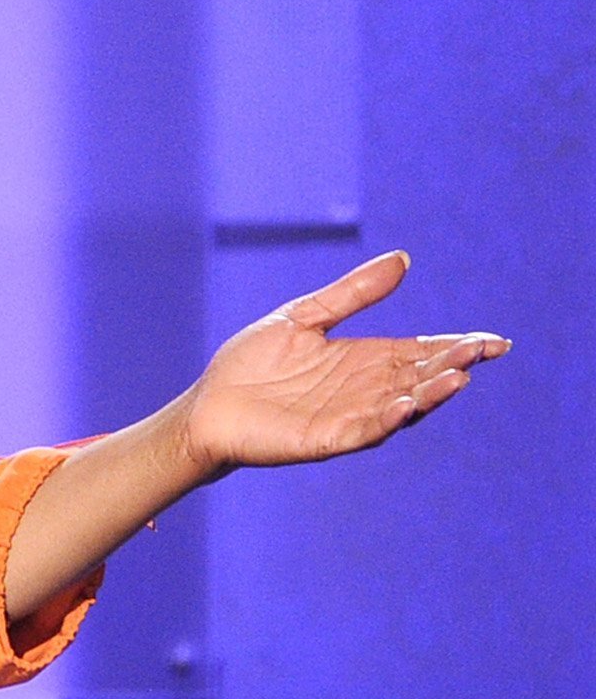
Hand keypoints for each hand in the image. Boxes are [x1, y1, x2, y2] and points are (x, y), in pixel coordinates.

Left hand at [177, 251, 508, 476]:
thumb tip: (403, 259)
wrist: (206, 406)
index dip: (457, 347)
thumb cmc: (251, 363)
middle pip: (420, 377)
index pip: (422, 352)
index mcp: (364, 359)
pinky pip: (364, 430)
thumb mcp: (303, 317)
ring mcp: (348, 416)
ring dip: (430, 393)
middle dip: (453, 365)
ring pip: (401, 406)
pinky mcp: (325, 439)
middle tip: (482, 351)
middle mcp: (364, 390)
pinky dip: (387, 419)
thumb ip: (352, 293)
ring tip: (458, 377)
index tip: (493, 340)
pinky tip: (406, 405)